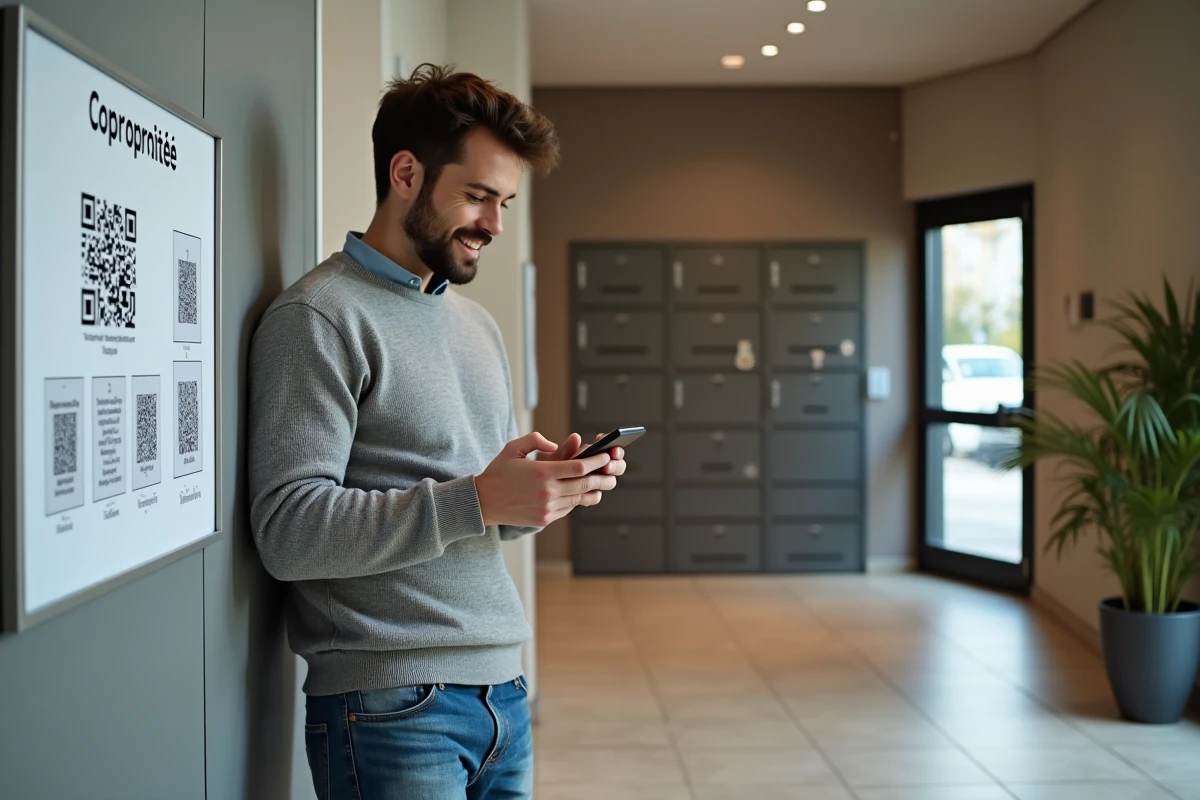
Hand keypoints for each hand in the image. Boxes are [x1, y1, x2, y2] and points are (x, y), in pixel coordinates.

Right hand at [475, 432, 615, 527]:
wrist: (484, 502)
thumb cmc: (499, 472)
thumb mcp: (513, 448)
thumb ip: (535, 440)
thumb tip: (556, 444)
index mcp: (541, 472)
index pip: (578, 468)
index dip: (595, 462)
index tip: (604, 456)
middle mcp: (547, 492)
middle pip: (584, 484)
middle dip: (601, 477)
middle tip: (612, 471)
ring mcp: (547, 508)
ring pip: (578, 498)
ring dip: (593, 491)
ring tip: (602, 484)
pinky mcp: (544, 519)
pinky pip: (568, 508)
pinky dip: (576, 500)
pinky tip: (581, 493)